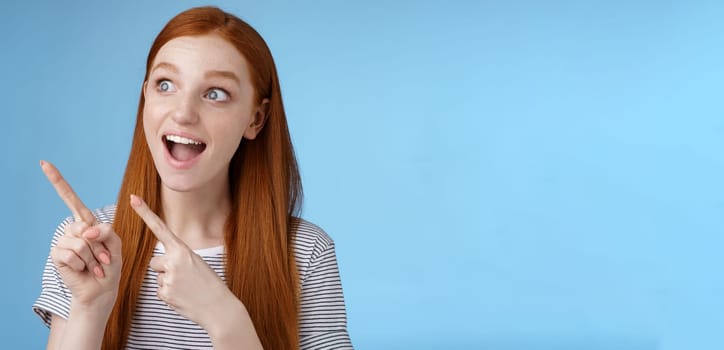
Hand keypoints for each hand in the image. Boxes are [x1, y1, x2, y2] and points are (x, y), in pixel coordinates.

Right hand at [41, 160, 121, 312]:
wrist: (102, 288)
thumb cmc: (109, 265)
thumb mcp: (116, 244)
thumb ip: (107, 231)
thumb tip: (86, 230)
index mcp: (87, 223)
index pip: (70, 199)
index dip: (57, 181)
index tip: (44, 163)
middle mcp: (73, 230)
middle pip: (86, 226)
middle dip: (100, 245)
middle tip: (103, 258)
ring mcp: (63, 242)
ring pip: (82, 242)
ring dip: (93, 257)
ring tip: (94, 266)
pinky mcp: (58, 255)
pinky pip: (73, 254)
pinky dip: (84, 264)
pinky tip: (84, 270)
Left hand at [129, 194, 236, 328]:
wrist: (218, 307)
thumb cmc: (209, 283)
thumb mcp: (197, 262)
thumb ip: (178, 257)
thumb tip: (160, 262)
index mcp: (183, 249)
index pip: (160, 228)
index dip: (145, 212)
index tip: (132, 198)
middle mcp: (173, 261)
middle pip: (155, 261)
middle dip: (164, 268)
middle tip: (184, 277)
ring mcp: (168, 277)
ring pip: (158, 276)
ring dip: (168, 281)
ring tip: (186, 287)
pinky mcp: (164, 293)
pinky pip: (160, 290)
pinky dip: (169, 294)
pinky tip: (183, 296)